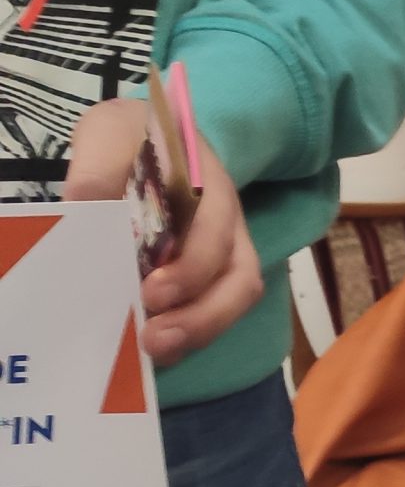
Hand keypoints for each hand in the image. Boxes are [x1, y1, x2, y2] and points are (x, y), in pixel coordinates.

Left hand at [63, 98, 263, 363]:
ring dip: (200, 330)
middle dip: (201, 314)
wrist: (144, 138)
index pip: (215, 231)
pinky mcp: (209, 275)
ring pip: (235, 298)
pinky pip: (215, 309)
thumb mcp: (108, 135)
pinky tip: (154, 348)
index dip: (191, 268)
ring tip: (157, 351)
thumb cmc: (130, 140)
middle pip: (239, 277)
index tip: (150, 292)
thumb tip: (84, 207)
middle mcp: (227, 222)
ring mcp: (224, 250)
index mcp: (208, 185)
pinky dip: (190, 332)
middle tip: (154, 336)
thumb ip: (98, 167)